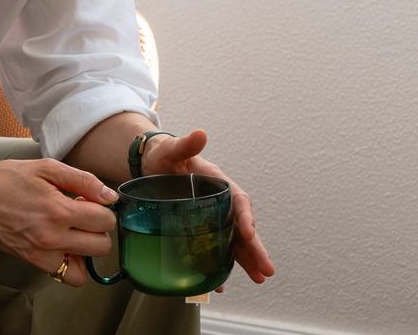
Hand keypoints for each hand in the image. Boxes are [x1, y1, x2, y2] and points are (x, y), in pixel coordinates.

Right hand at [0, 158, 117, 285]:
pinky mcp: (31, 262)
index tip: (91, 200)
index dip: (104, 208)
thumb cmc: (5, 178)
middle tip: (83, 214)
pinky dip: (69, 263)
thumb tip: (109, 196)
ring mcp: (41, 254)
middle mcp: (52, 238)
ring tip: (73, 231)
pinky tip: (62, 244)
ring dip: (86, 250)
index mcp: (58, 210)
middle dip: (99, 229)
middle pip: (101, 246)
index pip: (105, 221)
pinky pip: (63, 275)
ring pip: (85, 268)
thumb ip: (83, 180)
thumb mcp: (46, 168)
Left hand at [141, 129, 275, 286]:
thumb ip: (185, 144)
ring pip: (233, 241)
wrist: (151, 165)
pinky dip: (218, 266)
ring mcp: (211, 217)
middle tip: (267, 270)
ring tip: (259, 278)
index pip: (238, 200)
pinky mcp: (200, 229)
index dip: (245, 217)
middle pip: (242, 226)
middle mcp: (219, 202)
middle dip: (255, 248)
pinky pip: (214, 249)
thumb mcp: (172, 149)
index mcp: (218, 182)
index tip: (249, 234)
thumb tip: (200, 134)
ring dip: (246, 260)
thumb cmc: (164, 155)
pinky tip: (220, 283)